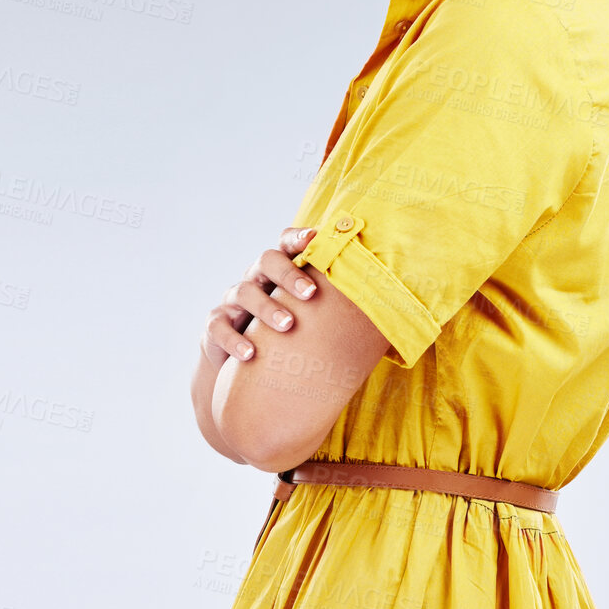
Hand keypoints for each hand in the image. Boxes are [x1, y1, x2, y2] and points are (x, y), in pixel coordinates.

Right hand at [201, 226, 321, 362]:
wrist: (244, 370)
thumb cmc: (289, 337)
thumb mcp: (309, 318)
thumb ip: (334, 307)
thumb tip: (391, 308)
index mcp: (280, 272)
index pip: (286, 243)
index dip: (299, 237)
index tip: (317, 239)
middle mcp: (256, 279)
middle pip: (266, 260)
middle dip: (289, 273)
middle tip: (311, 294)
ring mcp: (233, 302)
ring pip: (244, 292)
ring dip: (267, 307)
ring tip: (287, 326)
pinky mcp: (216, 326)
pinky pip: (220, 326)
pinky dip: (234, 339)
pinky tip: (251, 354)